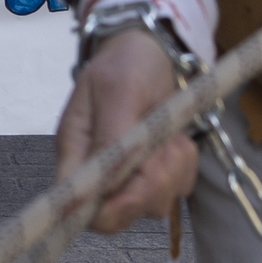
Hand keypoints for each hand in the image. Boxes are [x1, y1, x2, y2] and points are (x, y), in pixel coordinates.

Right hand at [53, 30, 200, 232]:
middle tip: (162, 146)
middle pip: (120, 214)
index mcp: (76, 152)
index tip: (136, 184)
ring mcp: (127, 176)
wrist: (151, 48)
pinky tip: (176, 138)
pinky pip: (179, 189)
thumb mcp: (119, 90)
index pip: (77, 208)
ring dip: (172, 170)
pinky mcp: (156, 174)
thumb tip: (102, 182)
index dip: (107, 209)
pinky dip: (185, 165)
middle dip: (151, 185)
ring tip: (169, 135)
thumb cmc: (128, 62)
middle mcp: (97, 171)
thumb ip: (111, 137)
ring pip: (154, 204)